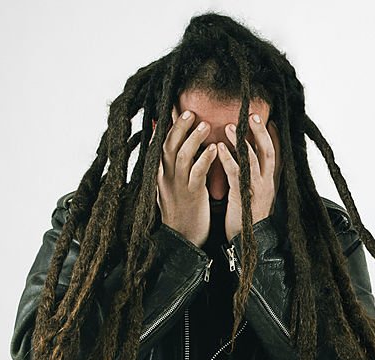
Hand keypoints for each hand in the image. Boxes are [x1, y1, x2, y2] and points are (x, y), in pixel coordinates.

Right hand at [156, 108, 216, 246]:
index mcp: (161, 171)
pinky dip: (204, 159)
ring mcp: (177, 185)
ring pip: (181, 155)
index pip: (161, 142)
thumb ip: (172, 165)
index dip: (167, 125)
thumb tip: (172, 147)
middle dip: (179, 126)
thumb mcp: (172, 185)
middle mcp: (166, 175)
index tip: (172, 106)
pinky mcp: (191, 195)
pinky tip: (213, 149)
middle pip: (168, 144)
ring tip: (205, 124)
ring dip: (193, 138)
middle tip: (190, 110)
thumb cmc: (181, 210)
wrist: (181, 239)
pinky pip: (197, 173)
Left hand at [216, 114, 282, 241]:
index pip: (276, 155)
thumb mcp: (254, 195)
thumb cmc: (248, 219)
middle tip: (252, 115)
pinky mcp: (244, 196)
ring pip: (253, 158)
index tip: (269, 121)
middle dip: (260, 132)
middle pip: (268, 151)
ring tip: (229, 127)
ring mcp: (257, 189)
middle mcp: (267, 183)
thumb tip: (248, 162)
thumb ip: (254, 178)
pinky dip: (228, 159)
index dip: (273, 137)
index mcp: (270, 182)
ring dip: (241, 141)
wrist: (248, 243)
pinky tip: (219, 149)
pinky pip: (237, 173)